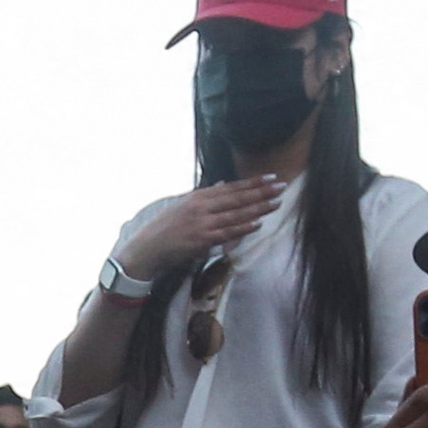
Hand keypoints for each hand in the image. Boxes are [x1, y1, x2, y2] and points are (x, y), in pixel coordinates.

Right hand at [113, 176, 286, 288]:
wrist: (147, 248)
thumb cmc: (164, 228)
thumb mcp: (182, 205)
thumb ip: (204, 195)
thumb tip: (222, 184)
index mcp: (198, 196)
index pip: (231, 188)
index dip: (252, 183)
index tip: (270, 178)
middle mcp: (201, 207)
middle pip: (237, 198)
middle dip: (261, 192)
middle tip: (281, 186)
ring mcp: (202, 223)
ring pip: (236, 214)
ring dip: (258, 208)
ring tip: (277, 203)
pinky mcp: (201, 240)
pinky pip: (227, 233)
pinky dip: (243, 228)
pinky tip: (258, 223)